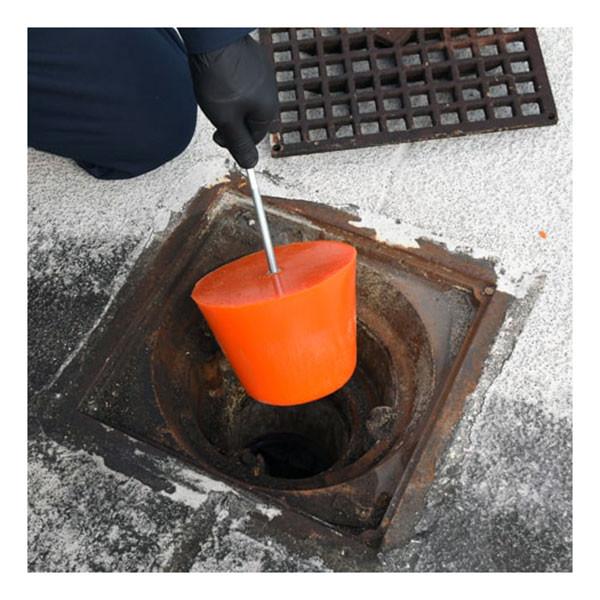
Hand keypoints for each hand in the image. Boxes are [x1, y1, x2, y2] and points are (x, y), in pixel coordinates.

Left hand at [188, 34, 277, 167]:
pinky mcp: (254, 60)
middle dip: (232, 121)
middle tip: (214, 115)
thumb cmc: (220, 78)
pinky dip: (232, 86)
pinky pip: (244, 83)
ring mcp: (263, 75)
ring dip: (231, 104)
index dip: (233, 141)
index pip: (252, 138)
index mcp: (267, 111)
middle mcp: (270, 93)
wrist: (213, 37)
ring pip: (246, 100)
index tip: (218, 137)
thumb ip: (238, 144)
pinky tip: (219, 80)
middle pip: (250, 119)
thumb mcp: (226, 120)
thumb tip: (250, 165)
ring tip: (214, 95)